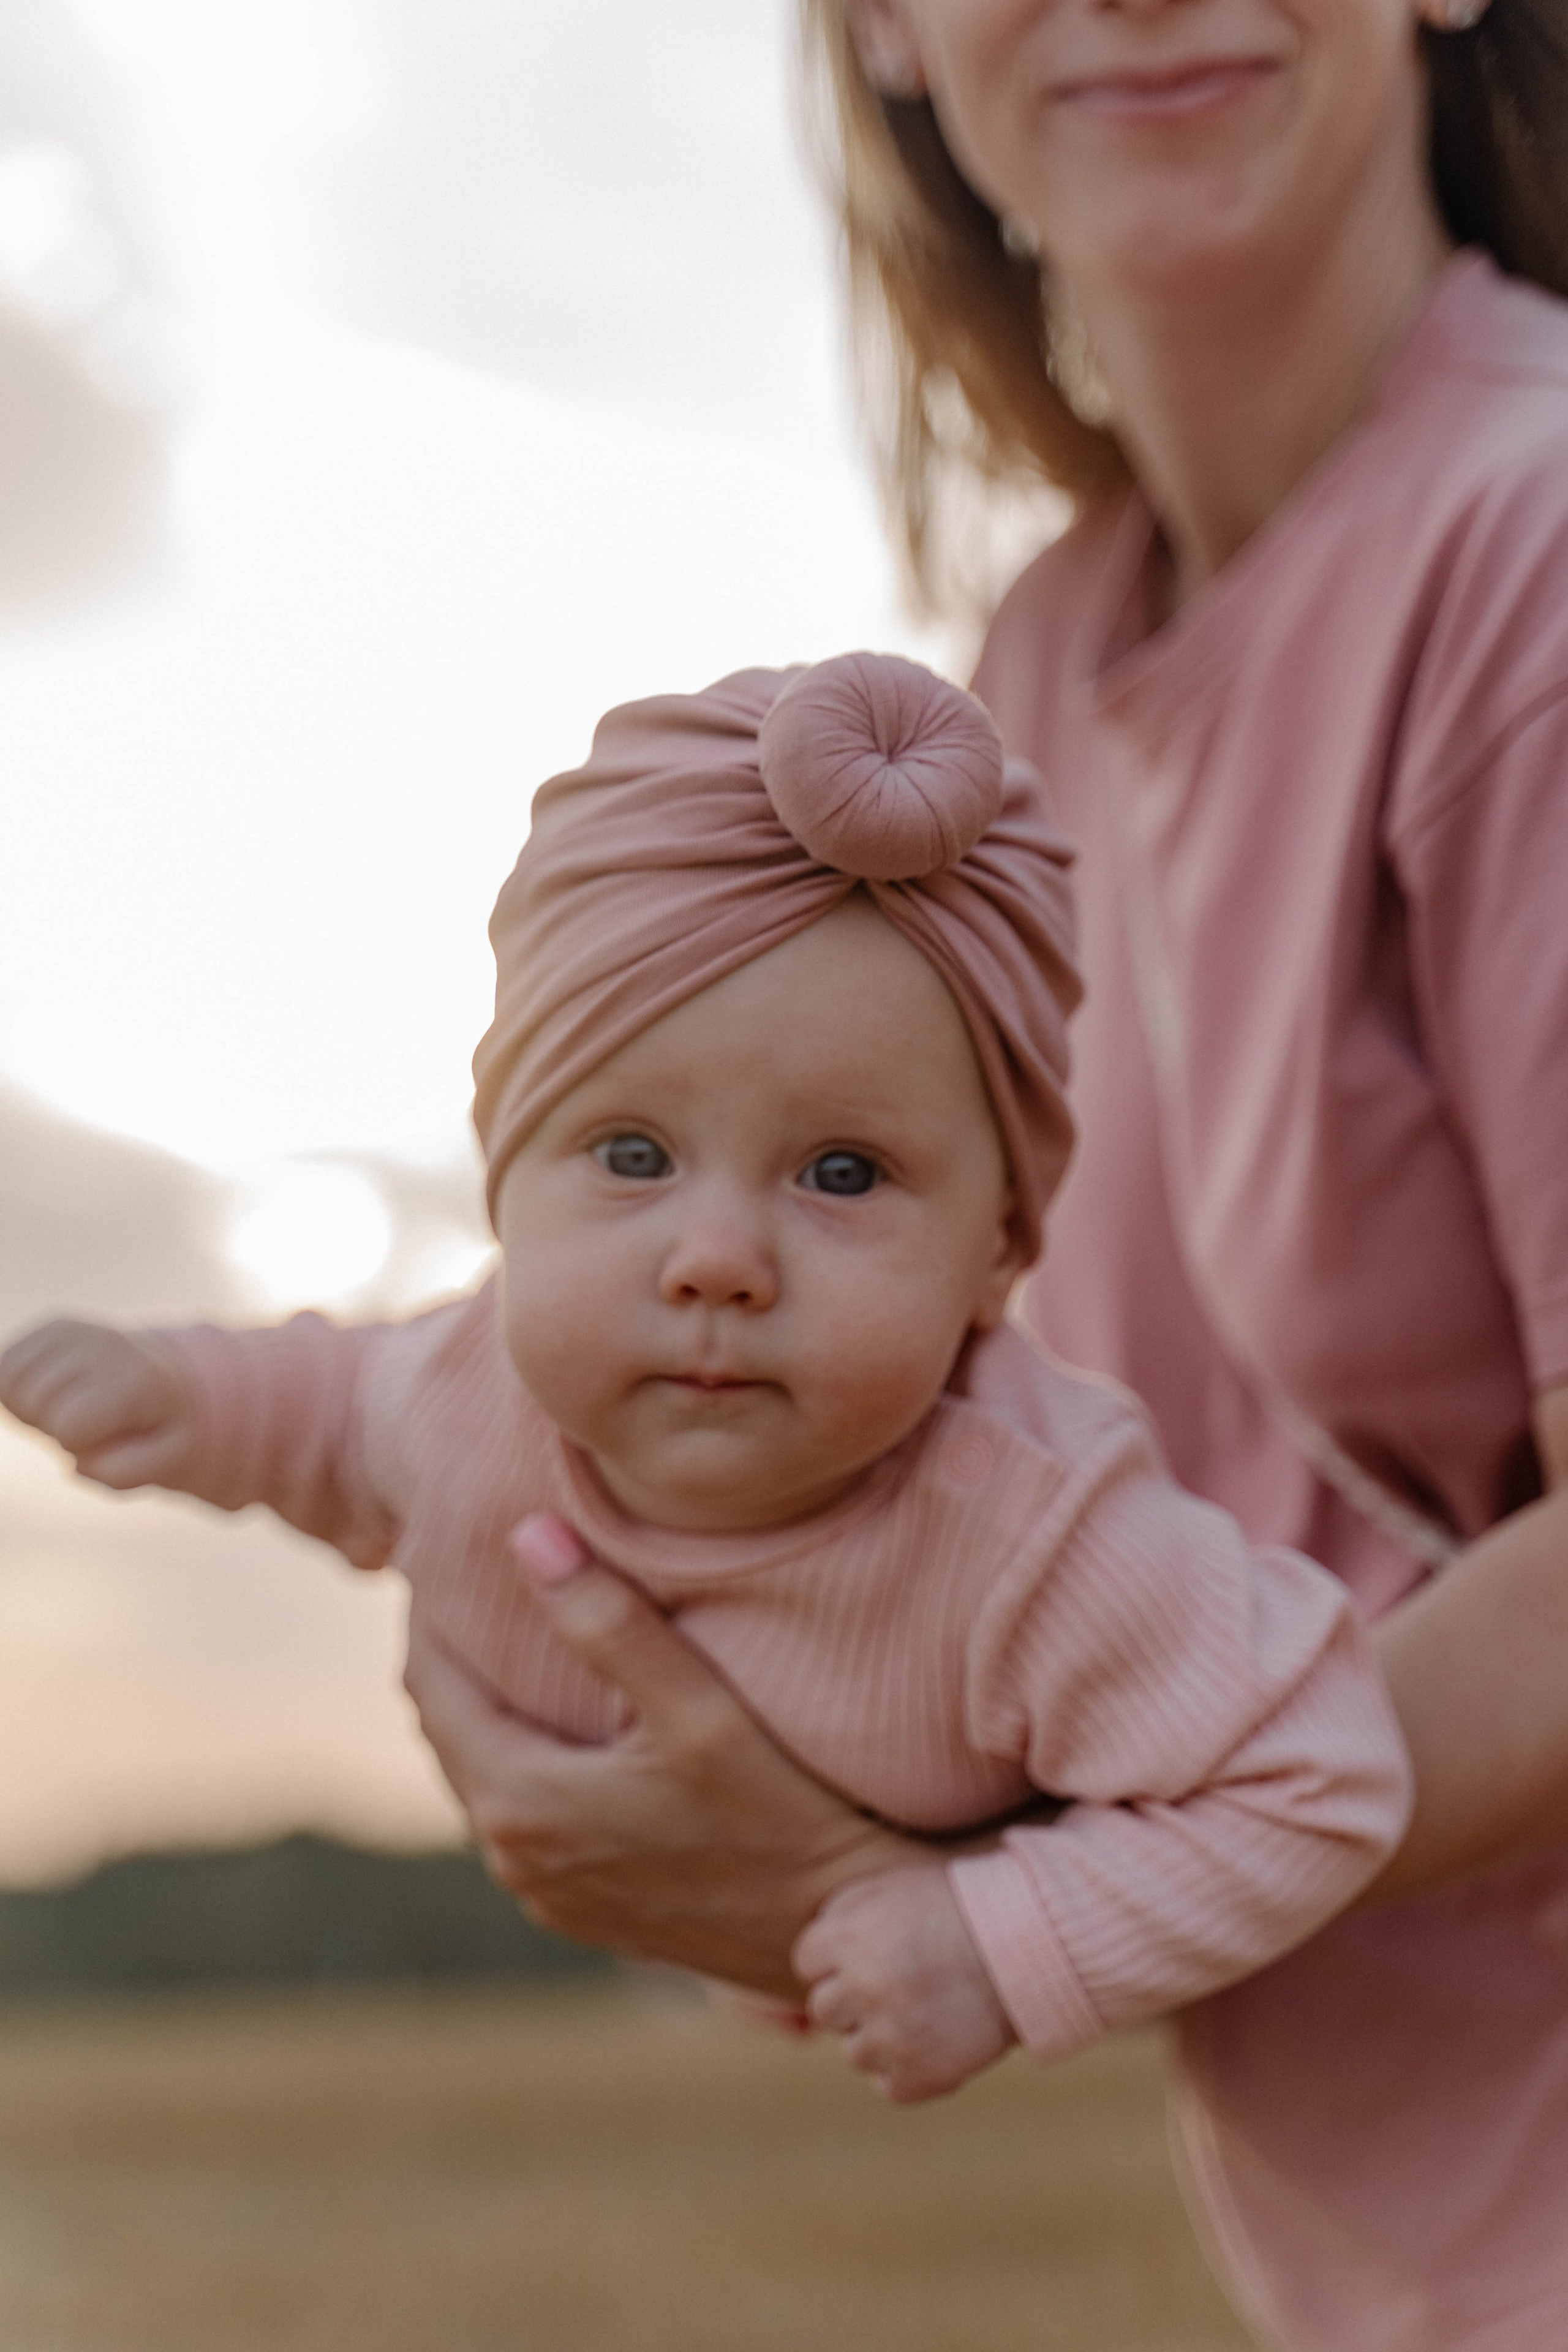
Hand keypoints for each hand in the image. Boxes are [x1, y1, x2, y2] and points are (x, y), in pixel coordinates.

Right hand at [0, 1318, 193, 1488]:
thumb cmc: (160, 1424)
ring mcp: (75, 1330)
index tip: (106, 1432)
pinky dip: (20, 1387)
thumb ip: (125, 1472)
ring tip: (72, 1404)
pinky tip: (55, 1390)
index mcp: (134, 1378)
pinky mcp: (52, 1326)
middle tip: (89, 1418)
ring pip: (9, 1385)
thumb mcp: (167, 1458)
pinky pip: (4, 1368)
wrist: (164, 1376)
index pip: (67, 1426)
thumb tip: (78, 1463)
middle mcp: (102, 1343)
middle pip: (32, 1404)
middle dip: (51, 1424)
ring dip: (32, 1407)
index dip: (78, 1443)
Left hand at [403, 1512, 922, 2000]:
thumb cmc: (783, 1815)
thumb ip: (608, 1624)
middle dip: (451, 1652)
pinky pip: (518, 1816)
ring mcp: (545, 1893)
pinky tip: (557, 1719)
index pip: (431, 1684)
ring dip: (484, 1706)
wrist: (842, 1932)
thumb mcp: (700, 1708)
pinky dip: (517, 1755)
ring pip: (481, 1774)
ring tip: (508, 1635)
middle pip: (445, 1729)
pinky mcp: (582, 1910)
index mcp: (520, 1803)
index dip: (429, 1612)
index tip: (440, 1548)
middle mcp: (514, 1858)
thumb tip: (527, 1537)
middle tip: (468, 1577)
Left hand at [793, 1863, 1016, 2102]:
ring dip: (881, 2036)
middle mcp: (861, 1988)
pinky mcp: (916, 2076)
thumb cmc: (955, 1910)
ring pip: (854, 2052)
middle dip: (854, 1998)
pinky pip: (888, 2084)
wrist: (1027, 1947)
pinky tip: (938, 2037)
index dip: (838, 1957)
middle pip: (824, 2009)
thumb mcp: (891, 1889)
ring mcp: (889, 2037)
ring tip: (924, 2008)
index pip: (807, 1961)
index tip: (872, 1952)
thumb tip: (810, 1957)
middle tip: (899, 1982)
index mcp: (848, 1937)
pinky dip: (910, 2068)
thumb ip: (840, 1916)